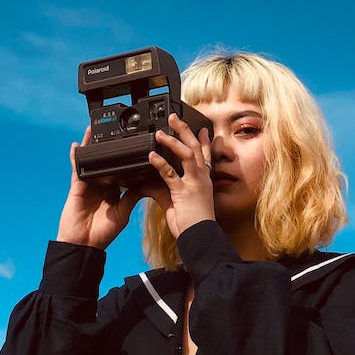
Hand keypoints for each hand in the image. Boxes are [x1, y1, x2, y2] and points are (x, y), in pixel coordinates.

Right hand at [56, 127, 146, 249]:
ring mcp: (89, 185)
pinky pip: (77, 168)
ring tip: (95, 130)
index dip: (127, 161)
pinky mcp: (77, 186)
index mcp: (114, 192)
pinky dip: (77, 156)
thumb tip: (146, 183)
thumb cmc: (103, 234)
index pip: (122, 172)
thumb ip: (132, 197)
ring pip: (92, 162)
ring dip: (92, 147)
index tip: (137, 149)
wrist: (83, 245)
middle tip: (118, 132)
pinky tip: (78, 144)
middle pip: (106, 163)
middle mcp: (101, 186)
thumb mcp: (122, 213)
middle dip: (109, 150)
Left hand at [144, 113, 215, 238]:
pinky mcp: (183, 191)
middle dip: (185, 130)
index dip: (204, 140)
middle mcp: (201, 178)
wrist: (199, 237)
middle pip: (195, 147)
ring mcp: (194, 183)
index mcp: (203, 180)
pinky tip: (151, 156)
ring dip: (173, 141)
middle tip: (174, 117)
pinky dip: (160, 163)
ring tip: (160, 133)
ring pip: (186, 154)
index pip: (205, 155)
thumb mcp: (178, 202)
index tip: (202, 128)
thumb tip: (149, 181)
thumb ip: (164, 189)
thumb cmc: (192, 222)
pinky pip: (170, 173)